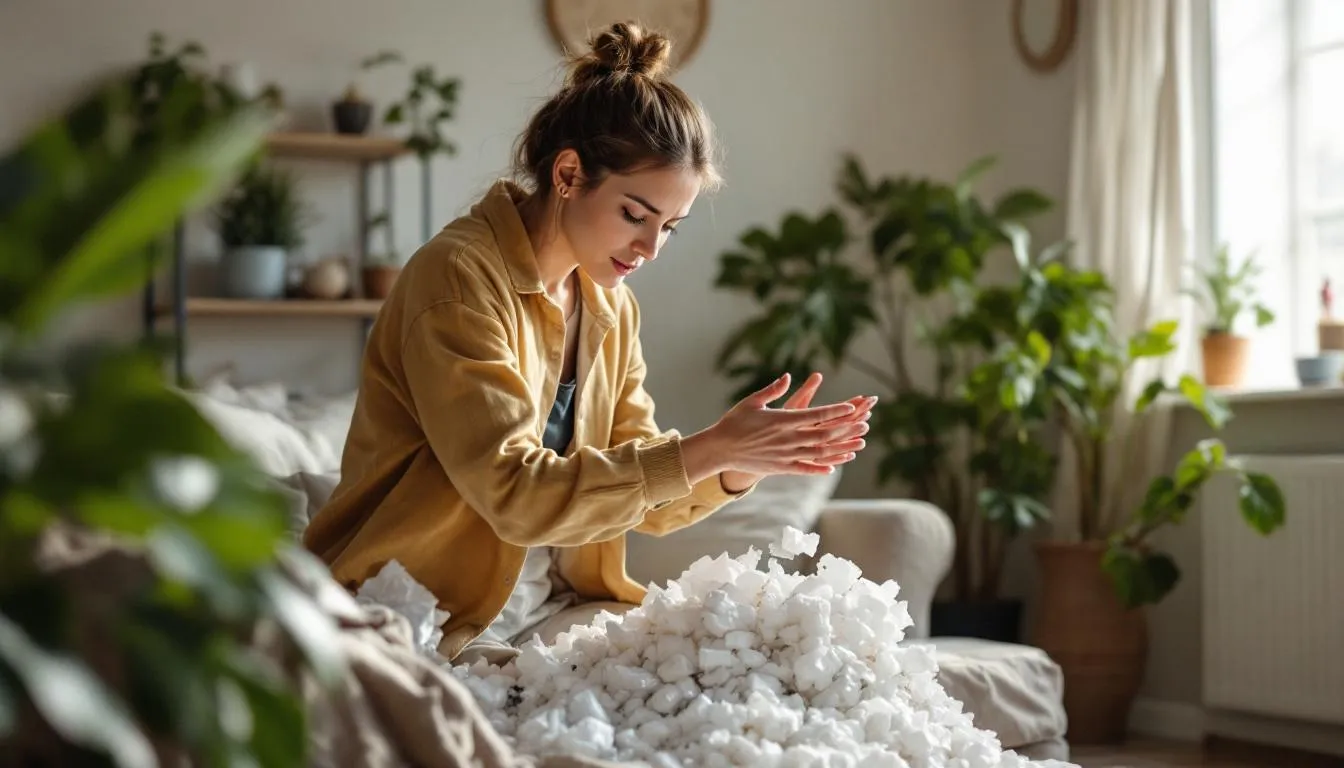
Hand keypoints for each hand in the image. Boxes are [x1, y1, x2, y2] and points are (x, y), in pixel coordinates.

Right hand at [681, 372, 875, 483]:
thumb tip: (788, 376)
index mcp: (782, 419)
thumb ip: (773, 390)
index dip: (835, 410)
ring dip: (841, 447)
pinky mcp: (781, 467)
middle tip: (865, 422)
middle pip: (824, 433)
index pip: (816, 414)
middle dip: (846, 428)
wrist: (720, 449)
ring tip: (859, 444)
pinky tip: (834, 466)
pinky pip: (805, 468)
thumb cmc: (734, 422)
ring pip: (819, 452)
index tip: (851, 406)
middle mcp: (787, 438)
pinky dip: (821, 467)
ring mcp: (786, 454)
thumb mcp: (753, 401)